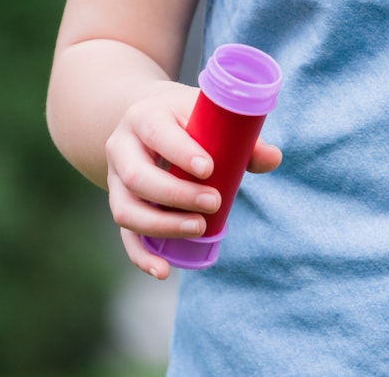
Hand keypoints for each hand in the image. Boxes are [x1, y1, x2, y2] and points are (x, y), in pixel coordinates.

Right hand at [106, 81, 283, 280]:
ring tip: (200, 229)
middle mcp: (122, 148)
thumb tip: (273, 158)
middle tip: (213, 203)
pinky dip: (141, 256)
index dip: (181, 152)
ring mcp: (115, 180)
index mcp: (145, 117)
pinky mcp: (120, 204)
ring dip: (162, 225)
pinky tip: (163, 271)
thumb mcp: (207, 116)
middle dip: (176, 194)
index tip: (210, 169)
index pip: (156, 133)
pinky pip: (125, 235)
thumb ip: (241, 139)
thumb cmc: (186, 119)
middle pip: (137, 177)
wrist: (148, 122)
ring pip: (125, 209)